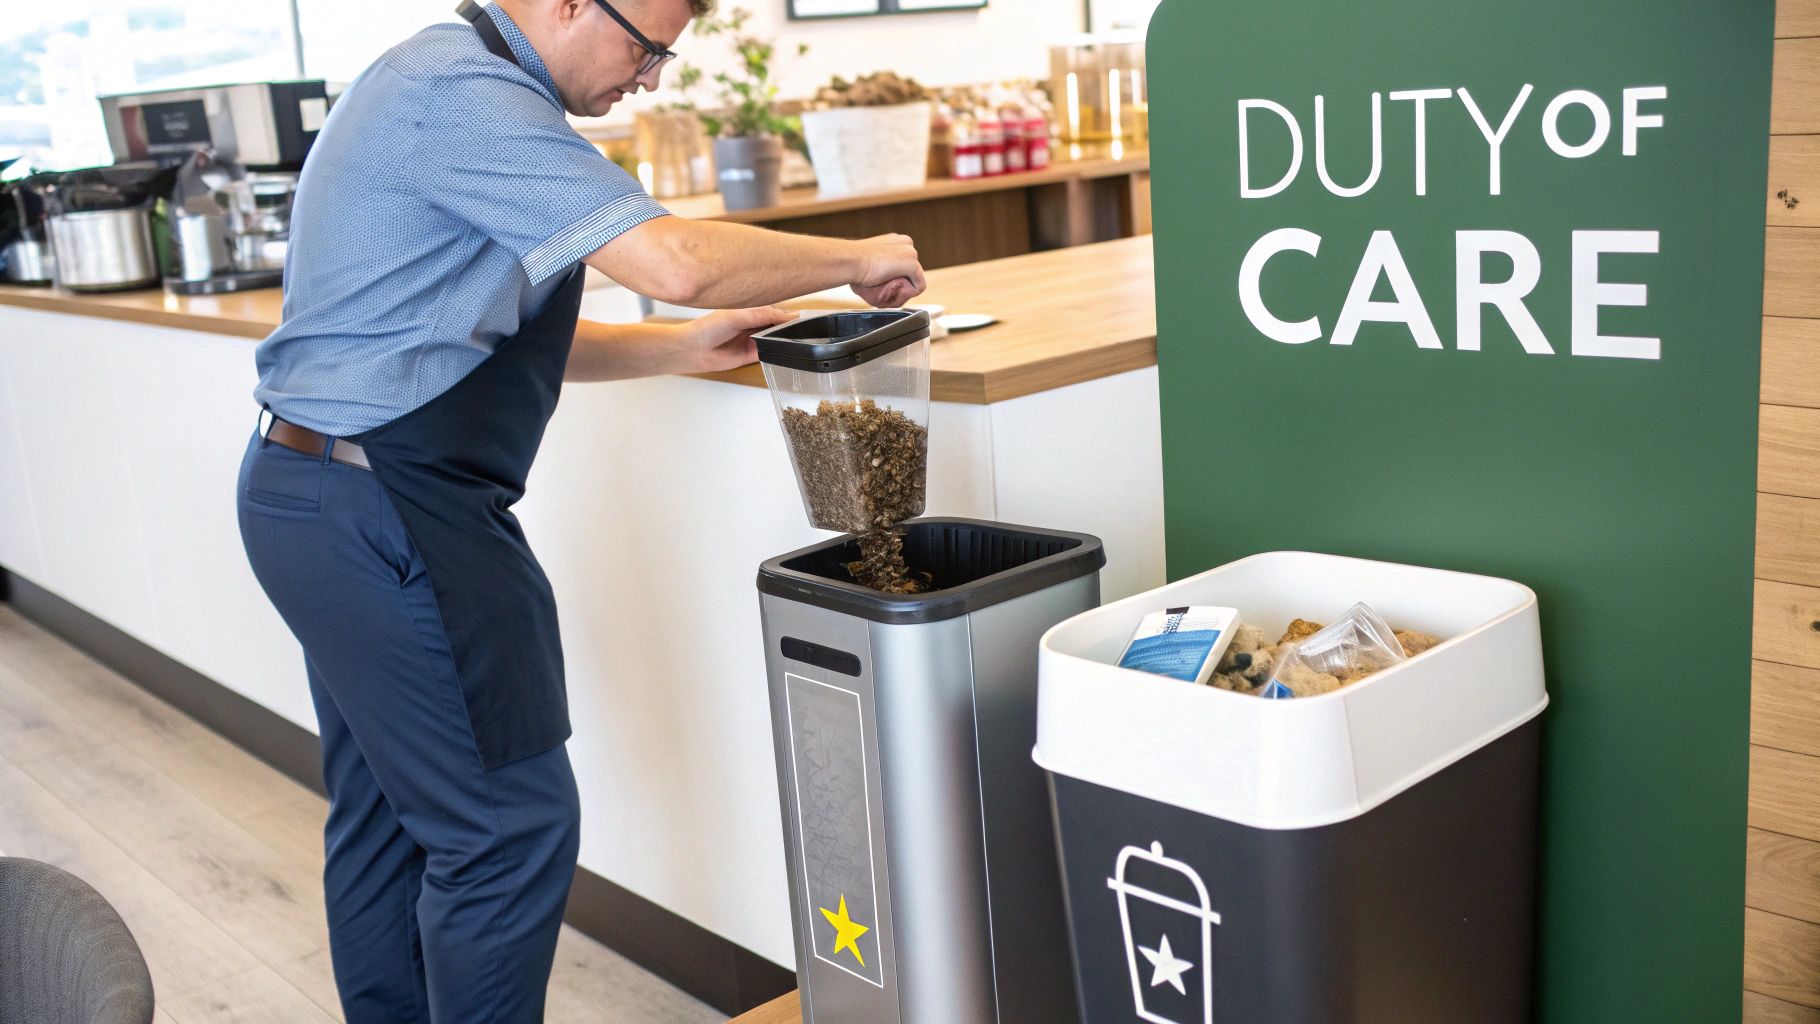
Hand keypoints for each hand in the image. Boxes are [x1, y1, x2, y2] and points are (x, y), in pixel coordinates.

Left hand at [679, 306, 796, 372]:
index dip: (786, 314)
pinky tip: (784, 348)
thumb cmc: (707, 328)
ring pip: (774, 339)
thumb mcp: (737, 316)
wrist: (693, 349)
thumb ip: (761, 315)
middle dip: (788, 326)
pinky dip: (776, 351)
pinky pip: (768, 352)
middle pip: (776, 325)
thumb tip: (784, 316)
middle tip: (805, 328)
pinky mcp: (751, 355)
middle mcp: (751, 325)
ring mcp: (752, 340)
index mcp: (748, 311)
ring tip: (797, 337)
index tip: (801, 317)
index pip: (773, 311)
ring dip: (783, 338)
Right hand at [851, 234, 926, 307]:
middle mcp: (905, 243)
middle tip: (884, 285)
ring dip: (904, 287)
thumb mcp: (867, 260)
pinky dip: (908, 293)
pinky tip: (894, 290)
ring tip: (886, 287)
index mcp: (895, 240)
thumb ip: (879, 265)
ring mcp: (910, 253)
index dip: (896, 276)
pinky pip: (919, 286)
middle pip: (912, 271)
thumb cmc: (852, 263)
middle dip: (902, 281)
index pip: (905, 263)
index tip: (883, 280)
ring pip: (915, 279)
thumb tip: (878, 275)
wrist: (850, 261)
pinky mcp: (913, 264)